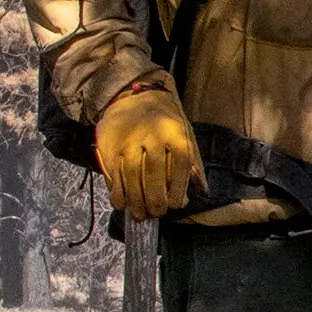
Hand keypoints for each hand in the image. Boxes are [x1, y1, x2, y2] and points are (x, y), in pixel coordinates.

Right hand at [92, 83, 203, 221]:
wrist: (136, 96)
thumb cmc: (166, 122)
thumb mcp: (186, 135)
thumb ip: (193, 162)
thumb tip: (202, 190)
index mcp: (176, 135)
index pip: (181, 166)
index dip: (178, 189)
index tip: (175, 205)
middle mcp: (152, 136)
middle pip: (153, 174)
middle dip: (155, 199)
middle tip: (155, 213)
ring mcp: (128, 140)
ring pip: (130, 175)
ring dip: (135, 200)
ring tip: (139, 214)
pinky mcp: (109, 144)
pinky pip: (112, 172)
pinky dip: (116, 191)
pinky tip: (121, 203)